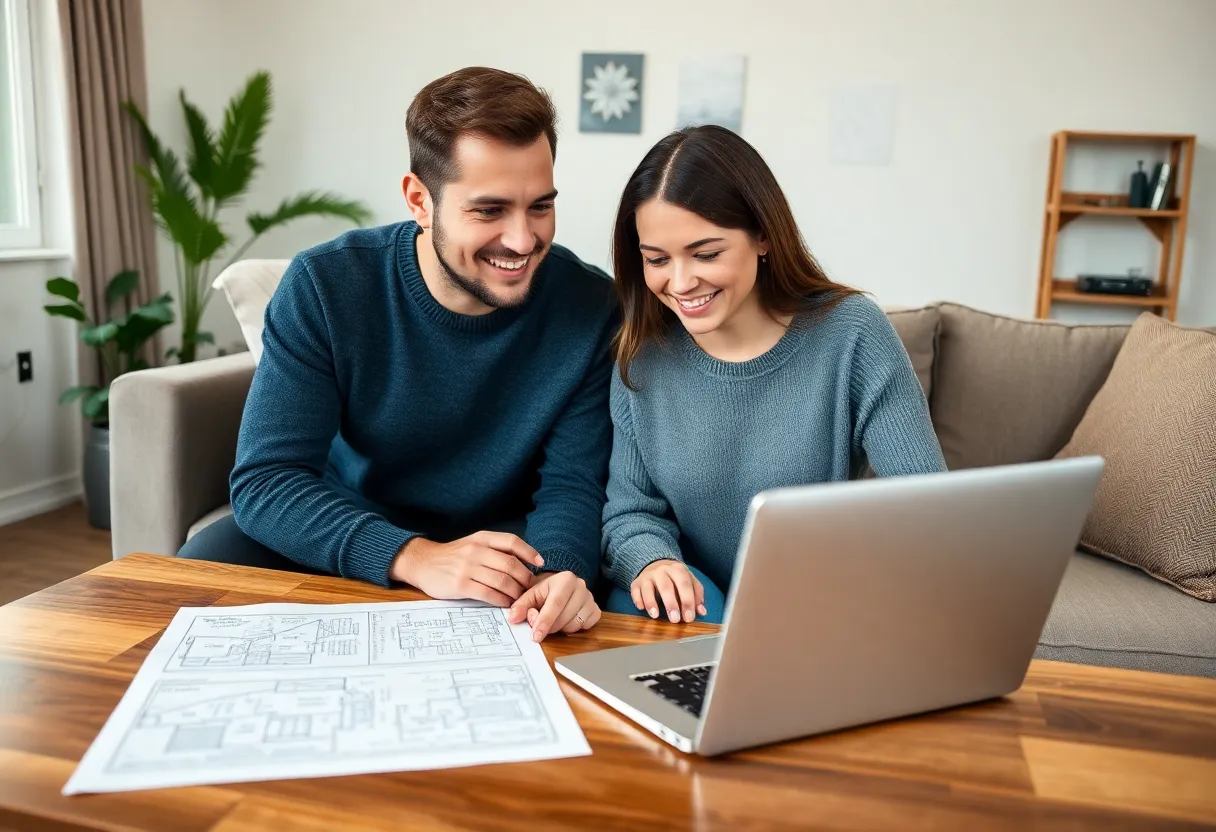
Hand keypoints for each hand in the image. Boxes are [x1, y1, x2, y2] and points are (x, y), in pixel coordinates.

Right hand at [390, 532, 543, 606]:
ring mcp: (468, 568)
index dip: (529, 552)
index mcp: (481, 538)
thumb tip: (522, 561)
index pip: (512, 542)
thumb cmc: (452, 556)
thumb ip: (493, 549)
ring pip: (502, 581)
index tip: (540, 563)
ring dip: (515, 592)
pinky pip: (489, 594)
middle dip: (525, 578)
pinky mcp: (461, 585)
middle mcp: (476, 551)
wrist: (423, 562)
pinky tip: (505, 603)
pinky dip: (501, 600)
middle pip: (511, 564)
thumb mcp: (472, 544)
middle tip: (530, 587)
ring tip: (519, 598)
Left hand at [507, 571, 599, 641]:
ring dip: (561, 628)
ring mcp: (590, 598)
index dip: (544, 621)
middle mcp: (581, 586)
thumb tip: (513, 618)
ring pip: (575, 624)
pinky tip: (567, 620)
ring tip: (555, 620)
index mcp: (565, 579)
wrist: (561, 586)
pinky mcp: (596, 610)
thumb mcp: (531, 594)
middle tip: (541, 627)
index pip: (555, 604)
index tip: (536, 636)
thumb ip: (520, 605)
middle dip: (550, 627)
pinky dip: (575, 628)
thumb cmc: (545, 591)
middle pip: (565, 617)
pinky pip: (586, 626)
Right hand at [632, 560, 706, 622]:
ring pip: (648, 588)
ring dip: (651, 602)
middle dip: (671, 604)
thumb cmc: (676, 578)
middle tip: (675, 620)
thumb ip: (696, 595)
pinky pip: (635, 591)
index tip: (689, 618)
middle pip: (666, 586)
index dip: (688, 602)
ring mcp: (648, 576)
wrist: (656, 564)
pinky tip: (642, 608)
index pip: (685, 585)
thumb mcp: (689, 581)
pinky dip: (638, 599)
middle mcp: (662, 570)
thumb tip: (701, 612)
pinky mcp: (636, 582)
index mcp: (678, 570)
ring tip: (655, 616)